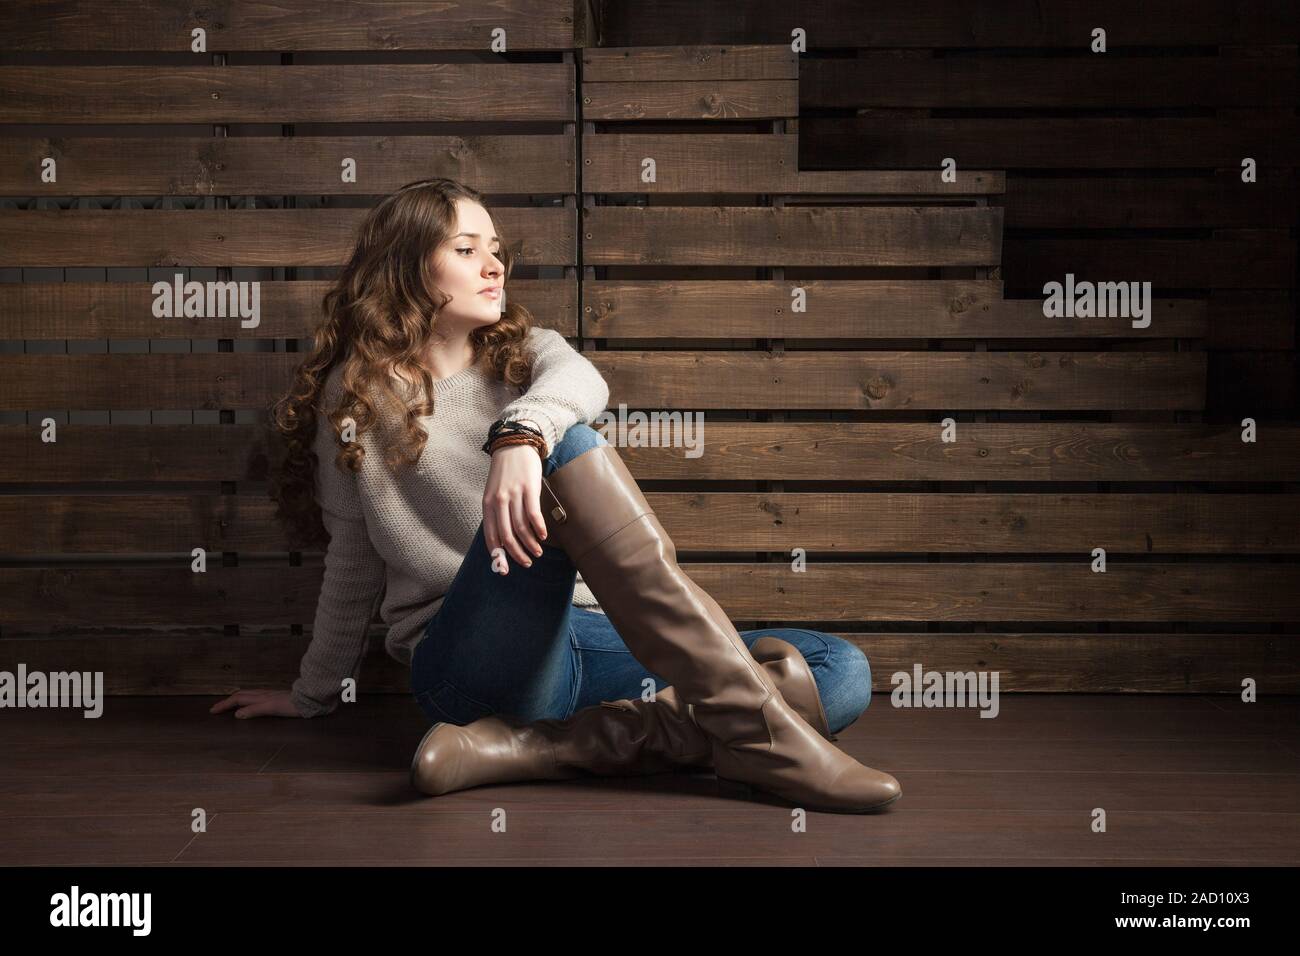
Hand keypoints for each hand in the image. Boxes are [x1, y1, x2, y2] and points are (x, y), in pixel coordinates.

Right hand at [209, 688, 301, 718]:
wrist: (310, 699)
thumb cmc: (292, 705)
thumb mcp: (271, 708)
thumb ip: (254, 710)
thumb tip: (237, 714)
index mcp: (260, 697)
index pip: (237, 699)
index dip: (224, 705)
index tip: (213, 710)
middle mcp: (263, 694)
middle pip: (241, 695)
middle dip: (227, 701)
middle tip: (216, 708)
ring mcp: (270, 695)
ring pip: (248, 695)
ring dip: (236, 699)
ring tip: (229, 704)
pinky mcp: (277, 697)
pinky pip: (257, 697)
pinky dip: (248, 700)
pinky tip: (252, 702)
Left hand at [483, 443, 547, 573]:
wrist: (515, 445)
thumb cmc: (505, 473)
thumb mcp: (494, 493)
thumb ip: (497, 514)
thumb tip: (504, 539)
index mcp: (487, 504)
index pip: (491, 536)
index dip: (498, 555)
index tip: (506, 569)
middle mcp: (499, 501)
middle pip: (507, 535)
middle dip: (517, 554)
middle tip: (527, 563)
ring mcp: (514, 495)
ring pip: (521, 528)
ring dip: (530, 544)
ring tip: (537, 553)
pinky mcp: (529, 489)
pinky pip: (533, 514)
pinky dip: (539, 529)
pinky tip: (543, 537)